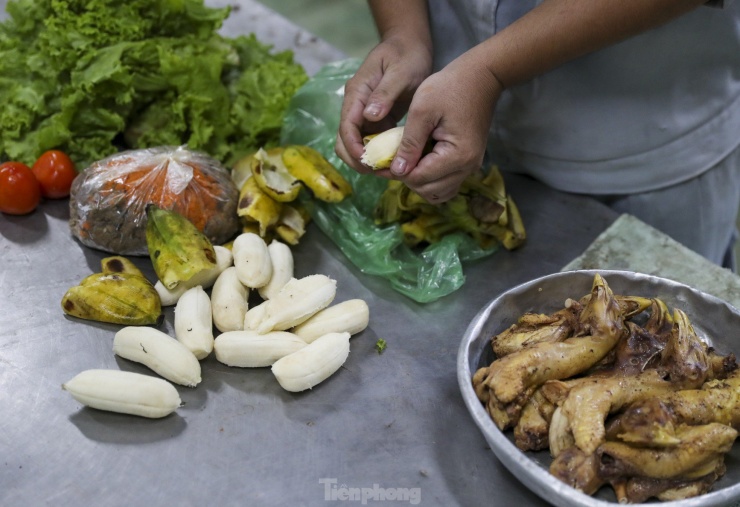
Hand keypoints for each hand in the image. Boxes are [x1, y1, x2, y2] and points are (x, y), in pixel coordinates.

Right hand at [335, 34, 431, 173]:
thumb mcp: (400, 72)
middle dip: (357, 159)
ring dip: (367, 159)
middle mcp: (356, 105)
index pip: (347, 126)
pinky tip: (394, 161)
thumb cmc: (406, 55)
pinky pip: (372, 141)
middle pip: (345, 139)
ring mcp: (364, 113)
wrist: (410, 45)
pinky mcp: (376, 119)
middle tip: (378, 172)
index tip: (368, 162)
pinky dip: (379, 154)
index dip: (354, 147)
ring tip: (387, 170)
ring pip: (356, 143)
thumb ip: (384, 93)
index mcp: (357, 93)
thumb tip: (369, 116)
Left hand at [392, 49, 503, 201]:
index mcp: (457, 155)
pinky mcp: (468, 162)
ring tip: (404, 161)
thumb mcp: (422, 110)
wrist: (480, 77)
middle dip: (406, 178)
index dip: (396, 172)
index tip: (379, 161)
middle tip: (389, 161)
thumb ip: (409, 142)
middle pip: (428, 190)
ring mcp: (470, 167)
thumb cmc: (449, 87)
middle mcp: (467, 167)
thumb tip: (397, 171)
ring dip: (418, 182)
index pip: (419, 178)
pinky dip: (430, 179)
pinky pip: (446, 183)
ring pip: (437, 192)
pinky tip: (419, 161)